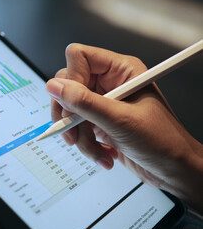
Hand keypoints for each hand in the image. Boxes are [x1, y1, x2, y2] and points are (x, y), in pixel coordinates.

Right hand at [47, 43, 202, 211]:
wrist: (173, 170)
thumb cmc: (163, 141)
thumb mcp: (121, 121)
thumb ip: (85, 103)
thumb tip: (55, 86)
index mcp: (121, 71)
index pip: (80, 57)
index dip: (72, 78)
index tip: (73, 103)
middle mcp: (110, 84)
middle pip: (69, 85)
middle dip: (70, 114)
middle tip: (73, 131)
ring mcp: (103, 103)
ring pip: (70, 110)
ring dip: (79, 136)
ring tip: (96, 149)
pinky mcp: (98, 122)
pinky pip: (77, 128)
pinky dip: (86, 144)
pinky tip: (103, 153)